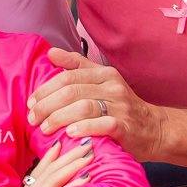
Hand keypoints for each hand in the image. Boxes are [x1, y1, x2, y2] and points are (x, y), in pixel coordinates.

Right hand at [22, 140, 93, 186]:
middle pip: (52, 168)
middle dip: (70, 155)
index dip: (52, 154)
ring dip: (74, 164)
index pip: (41, 168)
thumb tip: (55, 170)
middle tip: (87, 144)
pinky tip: (87, 176)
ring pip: (56, 176)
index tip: (63, 141)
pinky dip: (74, 184)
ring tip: (90, 155)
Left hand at [25, 48, 169, 161]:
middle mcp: (112, 87)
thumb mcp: (103, 82)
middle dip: (47, 104)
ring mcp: (120, 106)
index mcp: (104, 74)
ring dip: (59, 117)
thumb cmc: (122, 107)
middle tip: (33, 117)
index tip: (31, 101)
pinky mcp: (126, 127)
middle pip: (72, 91)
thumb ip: (78, 68)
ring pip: (84, 106)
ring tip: (45, 128)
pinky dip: (84, 127)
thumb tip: (51, 53)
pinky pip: (103, 124)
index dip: (46, 88)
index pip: (68, 75)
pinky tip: (70, 133)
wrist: (156, 129)